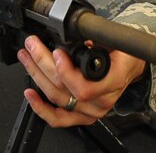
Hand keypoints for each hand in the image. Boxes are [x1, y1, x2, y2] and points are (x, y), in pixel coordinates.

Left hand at [17, 35, 146, 127]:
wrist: (129, 66)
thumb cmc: (122, 54)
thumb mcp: (114, 42)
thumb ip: (95, 41)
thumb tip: (73, 36)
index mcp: (113, 82)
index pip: (84, 88)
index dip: (65, 72)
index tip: (56, 52)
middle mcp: (101, 101)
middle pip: (64, 89)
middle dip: (42, 63)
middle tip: (32, 46)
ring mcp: (90, 111)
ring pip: (56, 98)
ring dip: (36, 76)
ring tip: (26, 58)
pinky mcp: (81, 116)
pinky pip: (58, 118)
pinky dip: (41, 108)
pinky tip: (30, 94)